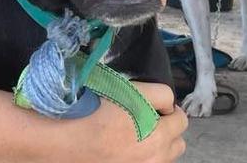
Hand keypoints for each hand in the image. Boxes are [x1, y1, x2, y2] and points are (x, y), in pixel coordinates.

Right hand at [48, 82, 186, 162]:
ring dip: (157, 146)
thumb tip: (168, 103)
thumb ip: (158, 93)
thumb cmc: (95, 112)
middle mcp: (155, 158)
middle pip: (177, 143)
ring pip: (163, 157)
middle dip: (167, 130)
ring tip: (135, 135)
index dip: (168, 108)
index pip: (181, 119)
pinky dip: (143, 156)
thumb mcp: (129, 90)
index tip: (153, 105)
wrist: (66, 141)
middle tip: (147, 120)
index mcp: (159, 136)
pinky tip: (124, 148)